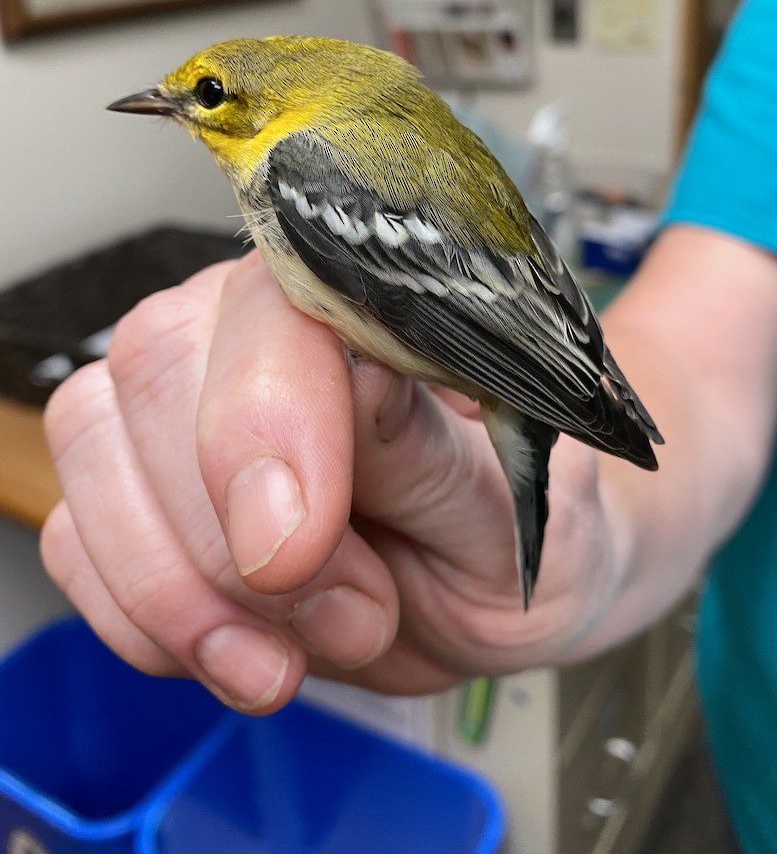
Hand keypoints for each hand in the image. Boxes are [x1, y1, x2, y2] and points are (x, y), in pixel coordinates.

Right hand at [40, 253, 619, 711]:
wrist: (491, 591)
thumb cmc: (519, 523)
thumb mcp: (508, 505)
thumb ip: (427, 449)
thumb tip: (361, 380)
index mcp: (360, 305)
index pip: (271, 312)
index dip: (264, 425)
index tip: (295, 551)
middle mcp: (251, 332)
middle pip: (156, 373)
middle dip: (232, 538)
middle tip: (354, 614)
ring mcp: (178, 408)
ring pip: (95, 455)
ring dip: (183, 592)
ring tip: (300, 649)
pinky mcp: (137, 493)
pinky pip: (77, 542)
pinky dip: (146, 624)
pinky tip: (242, 651)